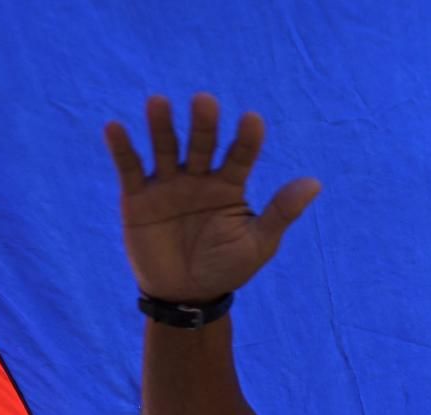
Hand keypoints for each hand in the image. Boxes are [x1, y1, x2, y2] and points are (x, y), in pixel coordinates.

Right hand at [104, 94, 320, 301]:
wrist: (186, 296)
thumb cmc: (226, 268)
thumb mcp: (258, 244)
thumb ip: (281, 212)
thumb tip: (315, 182)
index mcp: (230, 185)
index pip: (241, 155)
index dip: (246, 139)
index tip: (252, 120)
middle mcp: (199, 177)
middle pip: (202, 144)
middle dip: (203, 124)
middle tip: (205, 102)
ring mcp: (167, 184)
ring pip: (165, 148)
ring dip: (162, 126)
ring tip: (159, 103)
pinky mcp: (137, 197)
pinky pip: (130, 169)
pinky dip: (122, 148)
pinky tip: (114, 128)